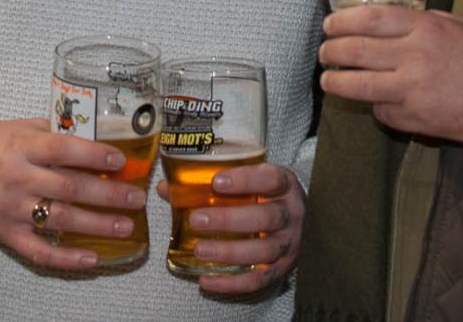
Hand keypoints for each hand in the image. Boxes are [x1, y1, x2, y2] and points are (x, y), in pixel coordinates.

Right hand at [0, 118, 145, 271]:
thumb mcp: (21, 128)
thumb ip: (54, 132)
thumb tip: (96, 131)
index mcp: (23, 147)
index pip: (62, 150)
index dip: (92, 155)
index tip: (119, 161)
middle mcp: (19, 178)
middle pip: (69, 187)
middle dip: (107, 194)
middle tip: (136, 198)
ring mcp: (12, 208)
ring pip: (60, 219)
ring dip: (97, 225)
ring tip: (126, 226)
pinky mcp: (7, 233)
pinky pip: (39, 251)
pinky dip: (66, 258)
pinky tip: (92, 259)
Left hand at [158, 160, 304, 294]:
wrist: (296, 220)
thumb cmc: (264, 196)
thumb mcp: (248, 181)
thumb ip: (211, 182)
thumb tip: (166, 187)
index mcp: (283, 186)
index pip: (270, 179)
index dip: (245, 180)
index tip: (217, 181)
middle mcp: (291, 214)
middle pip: (266, 217)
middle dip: (230, 219)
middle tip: (197, 219)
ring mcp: (289, 243)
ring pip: (263, 250)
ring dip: (229, 251)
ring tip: (199, 250)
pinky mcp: (282, 268)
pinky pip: (258, 280)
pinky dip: (232, 283)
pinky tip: (206, 280)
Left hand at [319, 7, 462, 144]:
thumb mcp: (456, 24)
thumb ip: (420, 22)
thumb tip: (385, 22)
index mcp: (425, 28)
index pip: (368, 19)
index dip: (342, 21)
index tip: (330, 24)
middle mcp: (414, 57)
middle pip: (354, 52)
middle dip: (331, 52)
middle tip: (325, 53)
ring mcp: (412, 91)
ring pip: (357, 86)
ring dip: (336, 83)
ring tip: (329, 81)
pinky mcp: (416, 119)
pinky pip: (382, 111)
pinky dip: (375, 106)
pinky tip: (377, 101)